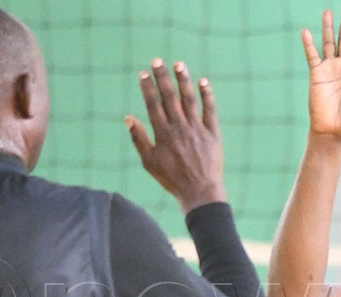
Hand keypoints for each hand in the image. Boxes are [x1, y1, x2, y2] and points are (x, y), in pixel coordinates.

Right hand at [125, 59, 226, 212]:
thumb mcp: (149, 162)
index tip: (143, 74)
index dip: (147, 88)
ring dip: (183, 80)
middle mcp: (179, 128)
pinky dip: (207, 95)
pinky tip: (203, 82)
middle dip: (162, 78)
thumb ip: (139, 139)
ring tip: (179, 65)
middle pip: (169, 97)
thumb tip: (128, 118)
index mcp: (163, 134)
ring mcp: (197, 129)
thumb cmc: (172, 179)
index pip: (153, 105)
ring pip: (189, 99)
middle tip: (157, 61)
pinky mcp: (212, 133)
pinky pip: (210, 110)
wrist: (200, 192)